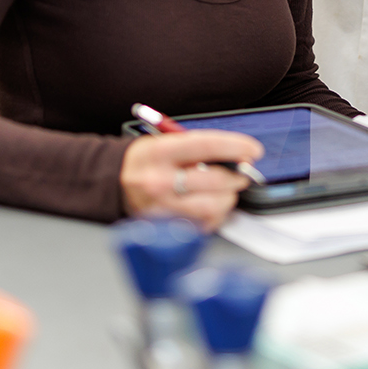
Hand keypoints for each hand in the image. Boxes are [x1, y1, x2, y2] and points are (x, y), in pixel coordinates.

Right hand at [119, 129, 261, 229]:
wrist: (113, 181)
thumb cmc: (146, 159)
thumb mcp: (166, 141)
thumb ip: (199, 147)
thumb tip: (237, 155)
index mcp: (160, 152)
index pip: (206, 146)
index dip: (235, 147)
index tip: (253, 150)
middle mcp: (159, 181)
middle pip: (214, 180)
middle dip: (238, 176)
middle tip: (244, 172)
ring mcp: (162, 208)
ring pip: (212, 206)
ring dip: (228, 198)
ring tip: (226, 190)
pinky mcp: (166, 227)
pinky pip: (203, 225)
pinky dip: (215, 215)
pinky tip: (211, 204)